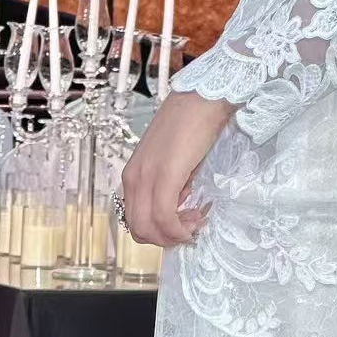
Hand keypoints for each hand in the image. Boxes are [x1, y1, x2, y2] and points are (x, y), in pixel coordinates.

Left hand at [121, 91, 235, 247]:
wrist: (203, 98)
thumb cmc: (192, 124)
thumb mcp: (174, 162)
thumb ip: (170, 187)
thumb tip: (177, 209)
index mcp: (133, 174)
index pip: (135, 220)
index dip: (160, 231)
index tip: (183, 223)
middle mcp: (133, 178)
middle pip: (138, 230)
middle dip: (165, 238)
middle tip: (190, 226)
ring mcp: (146, 177)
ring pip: (147, 228)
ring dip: (172, 235)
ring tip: (194, 221)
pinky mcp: (164, 176)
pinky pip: (164, 217)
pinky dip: (178, 229)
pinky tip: (194, 220)